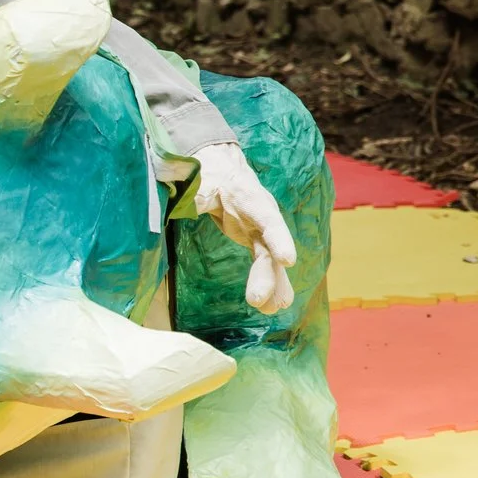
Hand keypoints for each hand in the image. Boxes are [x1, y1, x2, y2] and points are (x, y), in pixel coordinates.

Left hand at [190, 142, 296, 313]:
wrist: (221, 168)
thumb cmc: (210, 173)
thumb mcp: (200, 180)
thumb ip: (197, 194)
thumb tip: (190, 203)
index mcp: (252, 200)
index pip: (269, 220)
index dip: (279, 239)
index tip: (287, 260)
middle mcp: (263, 217)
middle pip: (270, 248)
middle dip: (268, 276)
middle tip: (258, 302)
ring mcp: (261, 231)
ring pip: (270, 262)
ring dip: (273, 286)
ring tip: (271, 310)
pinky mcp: (255, 241)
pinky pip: (264, 265)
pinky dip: (268, 283)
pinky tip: (272, 305)